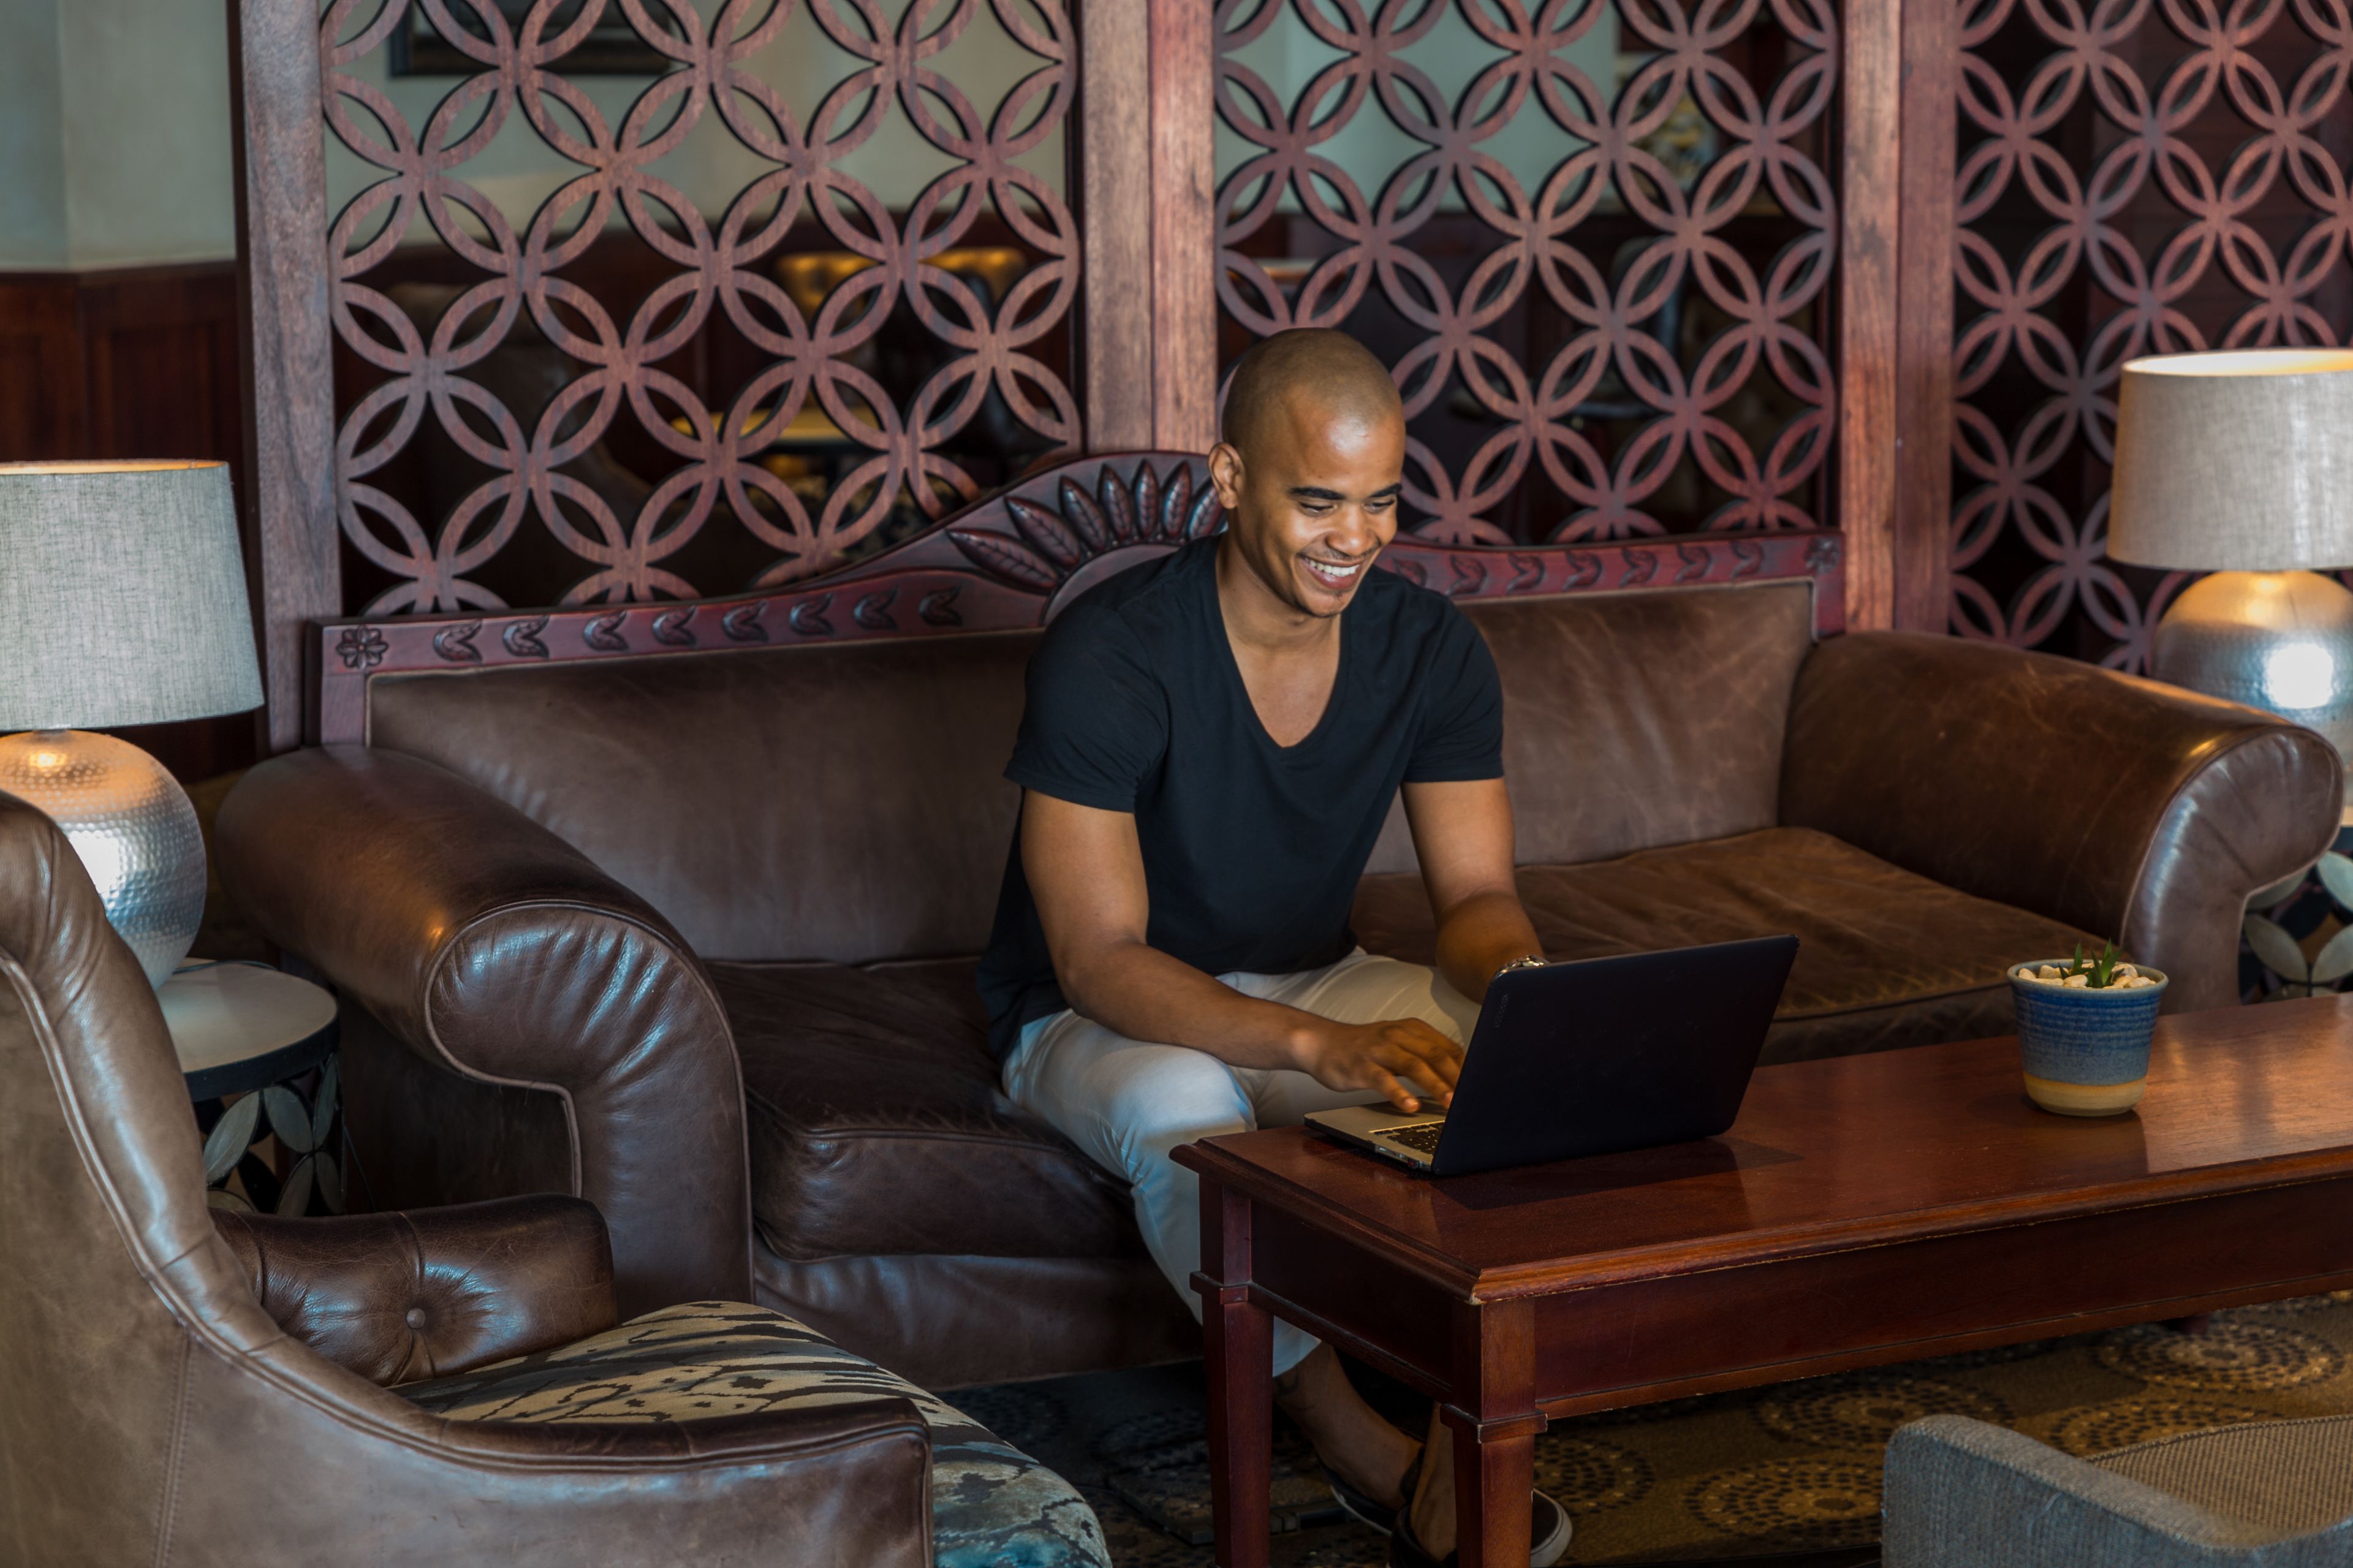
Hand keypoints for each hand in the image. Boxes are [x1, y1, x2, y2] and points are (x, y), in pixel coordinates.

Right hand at [1294, 1018, 1464, 1113]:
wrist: (1321, 1043)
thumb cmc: (1364, 1049)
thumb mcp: (1397, 1044)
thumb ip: (1423, 1055)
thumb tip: (1458, 1075)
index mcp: (1411, 1029)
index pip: (1448, 1047)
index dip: (1466, 1067)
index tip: (1480, 1086)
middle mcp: (1397, 1035)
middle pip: (1435, 1054)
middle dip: (1457, 1077)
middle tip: (1471, 1097)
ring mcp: (1379, 1049)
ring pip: (1414, 1065)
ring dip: (1435, 1085)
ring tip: (1449, 1103)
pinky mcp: (1361, 1066)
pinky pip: (1383, 1080)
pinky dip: (1399, 1093)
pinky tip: (1410, 1106)